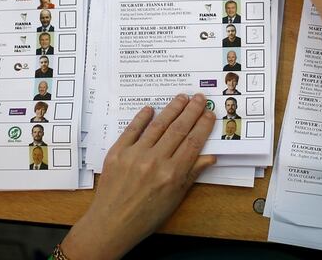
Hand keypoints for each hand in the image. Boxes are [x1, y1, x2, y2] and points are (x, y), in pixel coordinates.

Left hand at [59, 94, 216, 259]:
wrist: (112, 224)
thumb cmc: (146, 216)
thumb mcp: (175, 199)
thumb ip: (191, 174)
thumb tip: (210, 157)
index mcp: (172, 175)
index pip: (193, 143)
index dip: (203, 126)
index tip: (210, 114)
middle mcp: (155, 161)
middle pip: (178, 129)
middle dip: (191, 111)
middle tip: (200, 98)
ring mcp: (135, 155)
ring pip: (158, 125)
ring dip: (172, 109)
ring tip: (182, 97)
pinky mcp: (117, 152)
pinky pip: (132, 130)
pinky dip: (142, 118)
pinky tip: (151, 108)